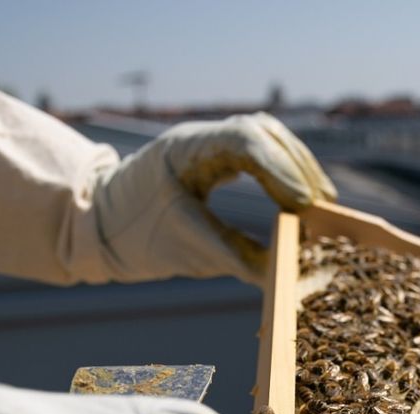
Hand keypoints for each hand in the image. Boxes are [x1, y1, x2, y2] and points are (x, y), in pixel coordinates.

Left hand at [94, 112, 336, 284]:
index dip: (281, 169)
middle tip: (323, 202)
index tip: (306, 202)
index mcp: (186, 148)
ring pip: (265, 139)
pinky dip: (281, 174)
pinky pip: (257, 157)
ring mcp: (207, 145)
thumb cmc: (131, 234)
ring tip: (319, 201)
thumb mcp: (186, 249)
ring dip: (295, 167)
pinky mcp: (213, 160)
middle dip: (298, 166)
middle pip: (263, 132)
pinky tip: (297, 198)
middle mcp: (200, 138)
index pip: (245, 140)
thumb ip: (235, 257)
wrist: (96, 226)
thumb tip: (281, 275)